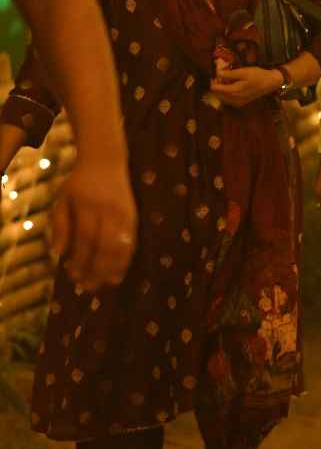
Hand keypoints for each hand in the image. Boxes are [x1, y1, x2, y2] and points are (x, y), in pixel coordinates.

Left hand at [51, 157, 137, 289]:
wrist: (106, 161)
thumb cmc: (80, 183)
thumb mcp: (63, 199)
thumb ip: (60, 226)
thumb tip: (57, 254)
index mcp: (88, 205)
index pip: (85, 238)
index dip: (79, 259)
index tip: (71, 275)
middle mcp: (109, 211)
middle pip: (105, 246)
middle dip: (96, 269)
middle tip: (87, 287)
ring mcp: (125, 215)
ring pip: (122, 247)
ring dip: (113, 269)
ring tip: (103, 285)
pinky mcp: (134, 218)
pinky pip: (132, 243)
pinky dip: (125, 260)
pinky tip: (118, 273)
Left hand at [209, 66, 279, 108]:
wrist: (270, 83)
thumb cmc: (257, 75)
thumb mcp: (243, 71)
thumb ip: (229, 73)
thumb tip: (217, 73)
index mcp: (234, 91)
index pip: (215, 89)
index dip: (213, 80)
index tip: (217, 73)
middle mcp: (234, 99)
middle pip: (217, 94)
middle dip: (216, 85)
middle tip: (221, 76)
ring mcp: (237, 103)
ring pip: (222, 98)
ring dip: (221, 90)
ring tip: (226, 80)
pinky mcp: (241, 103)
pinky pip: (228, 100)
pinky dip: (226, 94)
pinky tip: (231, 87)